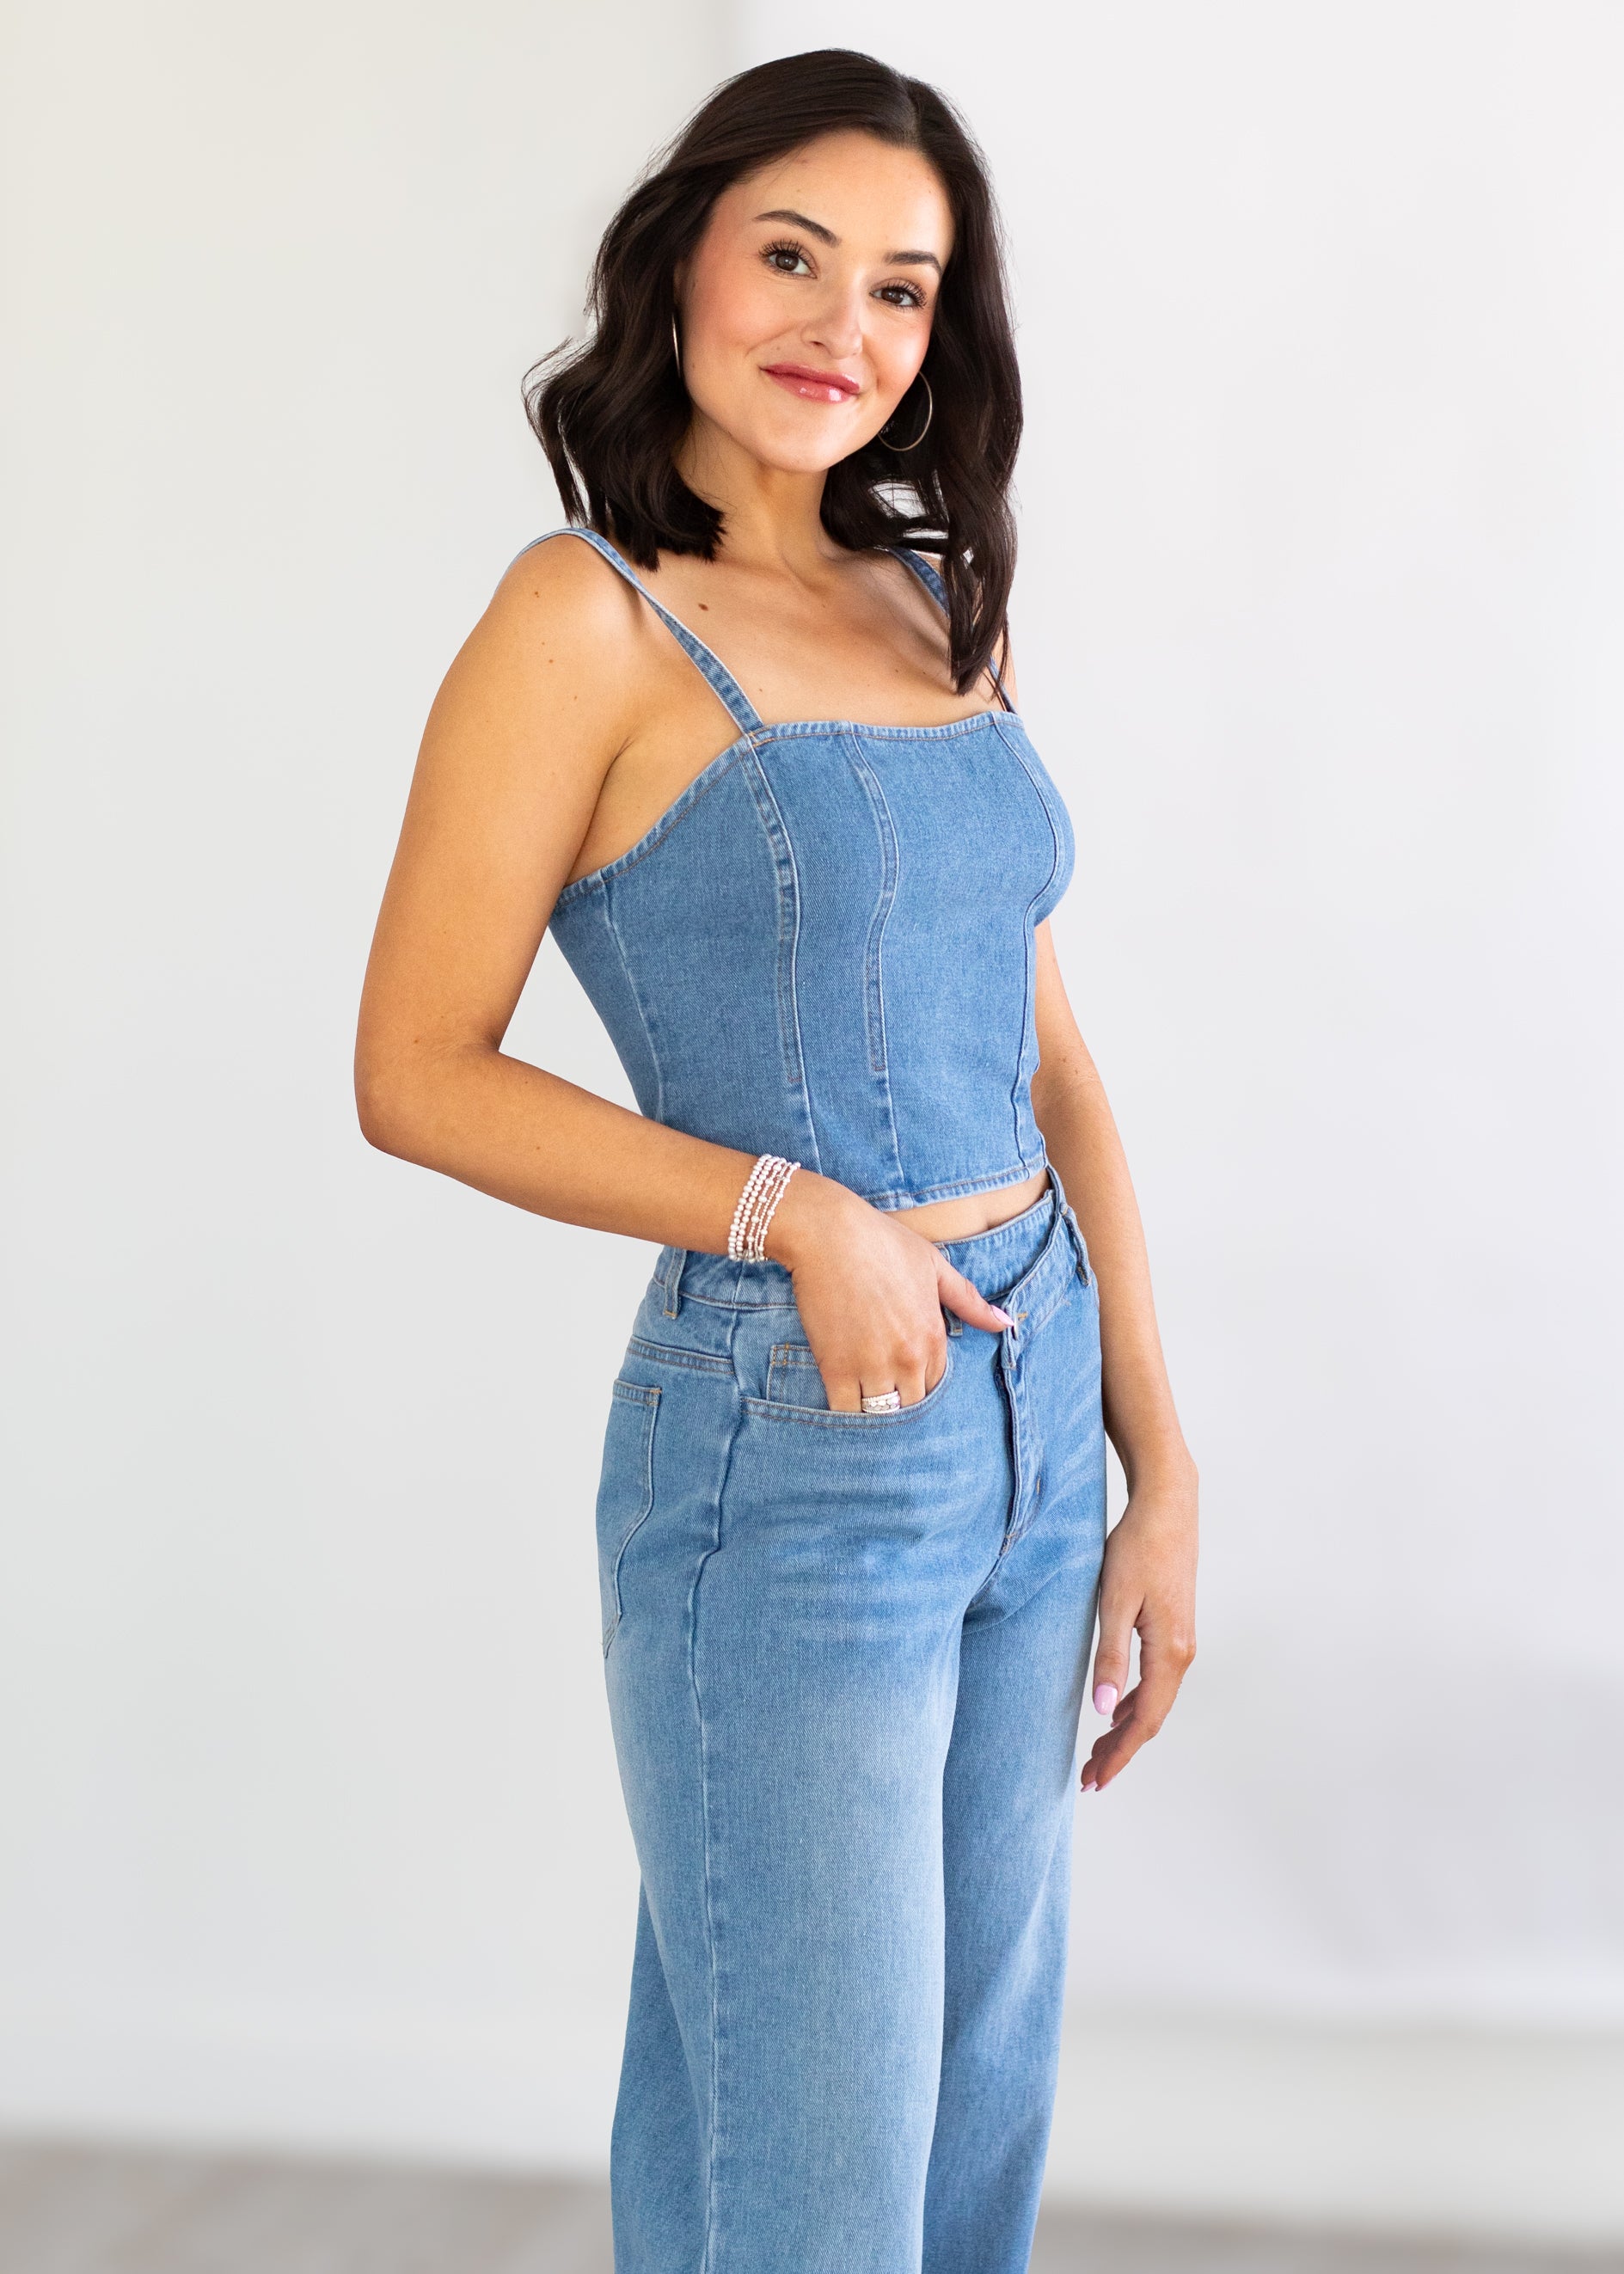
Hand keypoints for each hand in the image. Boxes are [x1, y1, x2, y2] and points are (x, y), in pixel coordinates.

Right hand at [764, 1171, 1013, 1409]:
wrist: (829, 1234)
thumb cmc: (882, 1242)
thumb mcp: (934, 1266)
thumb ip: (969, 1301)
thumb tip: (1007, 1323)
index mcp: (933, 1337)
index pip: (936, 1385)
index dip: (919, 1382)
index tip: (902, 1375)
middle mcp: (909, 1358)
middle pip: (911, 1406)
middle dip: (899, 1402)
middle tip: (880, 1392)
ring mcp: (873, 1366)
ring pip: (881, 1414)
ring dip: (872, 1413)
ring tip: (861, 1401)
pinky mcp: (836, 1369)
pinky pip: (845, 1412)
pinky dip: (844, 1413)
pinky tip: (841, 1403)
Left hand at [1080, 1461, 1197, 1791]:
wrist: (1168, 1505)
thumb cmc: (1138, 1547)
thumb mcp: (1114, 1600)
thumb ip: (1109, 1656)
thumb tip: (1101, 1710)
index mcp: (1168, 1652)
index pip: (1143, 1721)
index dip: (1119, 1755)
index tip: (1094, 1782)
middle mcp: (1182, 1653)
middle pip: (1151, 1717)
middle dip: (1120, 1751)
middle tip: (1088, 1779)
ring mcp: (1181, 1641)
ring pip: (1154, 1700)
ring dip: (1126, 1729)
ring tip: (1097, 1753)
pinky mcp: (1173, 1628)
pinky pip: (1156, 1680)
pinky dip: (1135, 1702)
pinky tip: (1115, 1708)